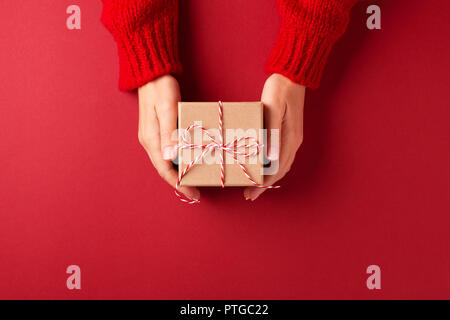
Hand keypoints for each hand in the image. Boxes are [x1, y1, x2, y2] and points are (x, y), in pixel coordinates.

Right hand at [138, 75, 199, 201]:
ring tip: (195, 179)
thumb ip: (170, 132)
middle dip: (180, 182)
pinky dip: (178, 160)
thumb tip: (171, 157)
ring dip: (179, 172)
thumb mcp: (168, 109)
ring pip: (166, 161)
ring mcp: (153, 136)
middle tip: (197, 191)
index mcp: (152, 139)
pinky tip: (189, 161)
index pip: (165, 169)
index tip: (192, 193)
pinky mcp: (158, 131)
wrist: (152, 73)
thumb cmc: (161, 89)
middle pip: (165, 168)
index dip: (178, 183)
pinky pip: (168, 152)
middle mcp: (150, 141)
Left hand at [244, 73, 305, 200]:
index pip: (277, 168)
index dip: (264, 183)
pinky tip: (262, 167)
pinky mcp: (289, 132)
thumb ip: (272, 132)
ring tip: (254, 185)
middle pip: (280, 171)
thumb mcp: (273, 109)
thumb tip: (269, 156)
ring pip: (281, 165)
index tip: (251, 192)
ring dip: (269, 177)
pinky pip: (281, 156)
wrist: (293, 75)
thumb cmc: (280, 89)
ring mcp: (292, 137)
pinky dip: (272, 167)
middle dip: (265, 185)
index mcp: (289, 138)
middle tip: (249, 195)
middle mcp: (293, 141)